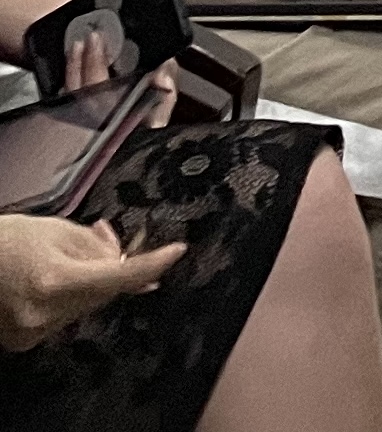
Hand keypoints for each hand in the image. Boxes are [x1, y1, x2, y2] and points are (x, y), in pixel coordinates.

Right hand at [0, 214, 184, 350]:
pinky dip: (71, 298)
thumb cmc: (6, 241)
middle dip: (114, 268)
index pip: (119, 277)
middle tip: (107, 242)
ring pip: (87, 306)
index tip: (176, 252)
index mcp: (54, 281)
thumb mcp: (58, 230)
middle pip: (104, 293)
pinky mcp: (26, 341)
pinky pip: (66, 317)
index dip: (152, 264)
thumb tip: (128, 259)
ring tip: (67, 259)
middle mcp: (44, 313)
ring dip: (91, 283)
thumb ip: (98, 247)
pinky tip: (55, 280)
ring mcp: (33, 331)